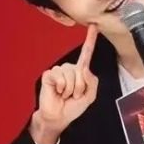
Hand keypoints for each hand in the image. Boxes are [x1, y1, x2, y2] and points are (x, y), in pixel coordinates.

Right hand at [30, 25, 98, 143]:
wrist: (59, 117)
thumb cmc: (73, 107)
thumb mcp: (90, 96)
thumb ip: (92, 82)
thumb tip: (83, 69)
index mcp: (80, 71)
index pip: (86, 54)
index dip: (90, 40)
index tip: (94, 26)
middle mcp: (69, 68)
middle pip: (80, 70)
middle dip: (79, 86)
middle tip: (73, 95)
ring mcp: (58, 71)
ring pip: (70, 74)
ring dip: (70, 88)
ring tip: (65, 94)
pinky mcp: (49, 75)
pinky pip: (60, 76)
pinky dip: (62, 87)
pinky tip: (58, 92)